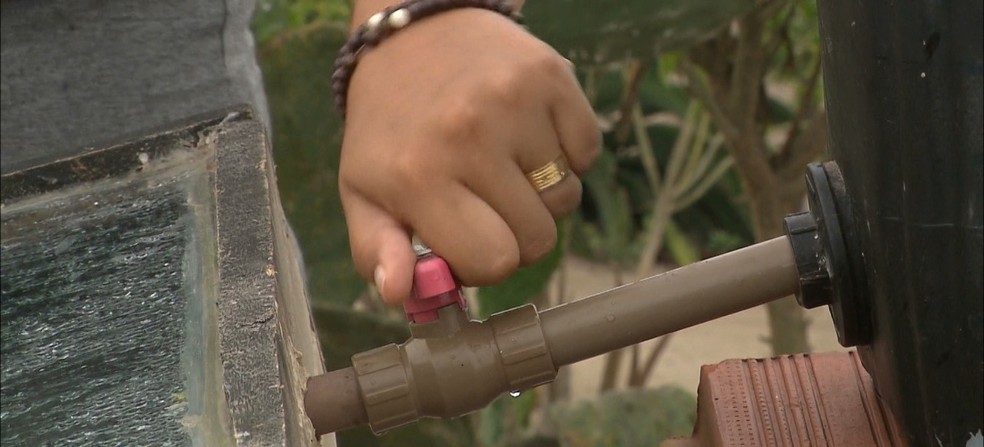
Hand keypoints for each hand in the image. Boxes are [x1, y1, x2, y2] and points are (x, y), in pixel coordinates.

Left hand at [338, 7, 599, 303]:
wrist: (413, 30)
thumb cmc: (390, 122)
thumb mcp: (362, 187)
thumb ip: (375, 248)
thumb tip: (400, 294)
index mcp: (418, 174)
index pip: (494, 262)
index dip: (486, 263)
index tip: (471, 240)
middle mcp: (469, 136)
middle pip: (539, 239)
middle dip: (517, 233)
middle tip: (487, 200)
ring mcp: (516, 102)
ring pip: (566, 198)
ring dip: (541, 192)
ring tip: (503, 159)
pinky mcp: (552, 76)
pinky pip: (588, 151)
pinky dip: (567, 152)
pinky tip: (527, 132)